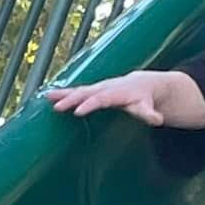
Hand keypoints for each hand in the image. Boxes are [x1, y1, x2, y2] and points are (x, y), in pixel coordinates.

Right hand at [46, 70, 169, 125]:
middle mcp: (105, 88)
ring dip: (63, 94)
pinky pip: (76, 91)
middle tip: (56, 106)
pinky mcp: (92, 90)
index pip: (101, 99)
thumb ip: (149, 113)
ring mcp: (97, 88)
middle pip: (86, 93)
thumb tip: (157, 119)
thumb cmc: (144, 98)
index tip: (77, 112)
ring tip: (47, 97)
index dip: (89, 105)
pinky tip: (49, 96)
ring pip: (78, 90)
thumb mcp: (148, 107)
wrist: (143, 84)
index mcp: (116, 93)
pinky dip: (63, 93)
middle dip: (71, 99)